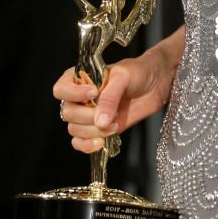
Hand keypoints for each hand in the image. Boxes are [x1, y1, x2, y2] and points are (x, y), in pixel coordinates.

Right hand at [52, 49, 173, 153]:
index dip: (73, 94)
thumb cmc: (138, 72)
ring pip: (75, 130)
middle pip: (68, 113)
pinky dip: (87, 146)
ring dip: (93, 131)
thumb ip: (110, 97)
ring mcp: (89, 114)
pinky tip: (101, 142)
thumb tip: (99, 122)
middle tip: (110, 114)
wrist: (156, 83)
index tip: (94, 94)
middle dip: (88, 117)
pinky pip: (80, 143)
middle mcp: (80, 98)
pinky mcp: (98, 129)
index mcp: (81, 78)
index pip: (61, 89)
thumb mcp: (124, 77)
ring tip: (115, 124)